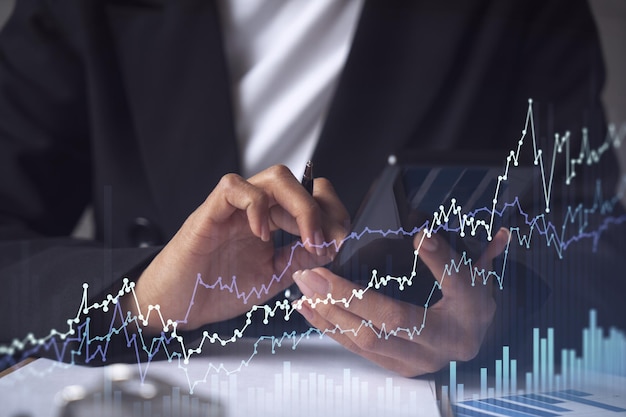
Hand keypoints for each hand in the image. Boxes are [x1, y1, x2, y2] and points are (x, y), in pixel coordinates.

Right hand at [124, 165, 348, 332]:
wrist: (176, 306)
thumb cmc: (217, 289)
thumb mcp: (272, 277)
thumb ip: (300, 260)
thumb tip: (332, 245)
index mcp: (272, 221)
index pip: (311, 197)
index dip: (331, 214)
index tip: (339, 242)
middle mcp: (256, 209)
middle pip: (299, 184)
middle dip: (323, 210)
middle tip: (327, 242)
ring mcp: (233, 208)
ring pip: (275, 178)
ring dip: (300, 206)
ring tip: (306, 238)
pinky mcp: (209, 212)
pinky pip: (234, 187)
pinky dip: (256, 205)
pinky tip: (262, 234)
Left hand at [292, 228, 509, 376]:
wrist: (474, 337)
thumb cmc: (473, 303)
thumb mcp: (473, 278)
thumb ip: (447, 260)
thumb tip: (423, 236)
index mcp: (456, 328)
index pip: (424, 302)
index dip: (409, 274)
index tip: (404, 243)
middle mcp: (433, 351)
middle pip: (381, 325)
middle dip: (341, 298)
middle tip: (312, 274)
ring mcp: (411, 363)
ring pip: (363, 341)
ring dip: (328, 313)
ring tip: (303, 290)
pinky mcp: (395, 367)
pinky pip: (357, 349)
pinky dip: (330, 328)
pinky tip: (310, 309)